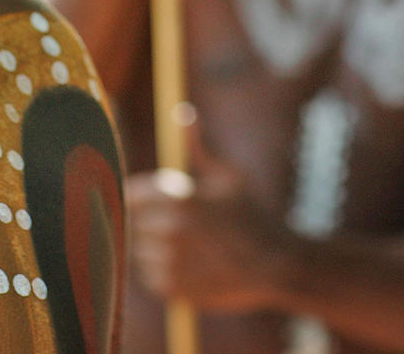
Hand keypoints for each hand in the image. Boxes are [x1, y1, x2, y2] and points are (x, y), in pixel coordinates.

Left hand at [128, 122, 294, 312]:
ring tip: (187, 243)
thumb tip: (182, 112)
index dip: (138, 195)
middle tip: (175, 223)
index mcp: (180, 200)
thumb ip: (195, 146)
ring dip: (153, 244)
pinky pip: (150, 274)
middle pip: (131, 222)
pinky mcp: (170, 290)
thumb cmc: (252, 215)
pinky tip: (190, 263)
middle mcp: (169, 232)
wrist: (276, 265)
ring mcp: (168, 264)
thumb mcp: (228, 176)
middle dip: (147, 219)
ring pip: (138, 249)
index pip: (128, 194)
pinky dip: (162, 269)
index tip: (150, 198)